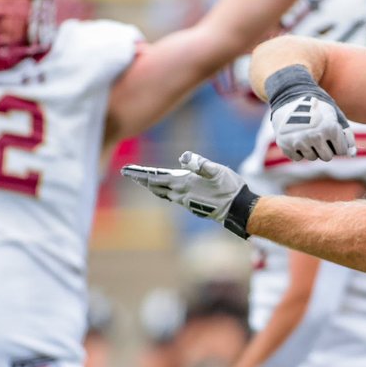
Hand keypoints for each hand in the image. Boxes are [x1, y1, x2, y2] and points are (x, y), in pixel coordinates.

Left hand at [121, 151, 259, 237]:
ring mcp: (185, 201)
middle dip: (141, 179)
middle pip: (155, 186)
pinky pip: (171, 197)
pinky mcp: (191, 205)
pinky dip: (162, 191)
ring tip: (141, 180)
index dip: (141, 174)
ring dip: (151, 185)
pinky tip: (162, 189)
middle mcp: (181, 194)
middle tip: (127, 173)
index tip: (127, 171)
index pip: (156, 177)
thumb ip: (199, 163)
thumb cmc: (229, 187)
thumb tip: (183, 157)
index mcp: (184, 183)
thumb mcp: (216, 171)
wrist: (238, 209)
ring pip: (162, 192)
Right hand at [270, 92, 355, 160]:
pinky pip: (298, 158)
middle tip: (318, 134)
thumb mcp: (335, 117)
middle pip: (327, 157)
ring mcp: (299, 141)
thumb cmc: (317, 110)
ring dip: (311, 149)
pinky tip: (296, 136)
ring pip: (312, 157)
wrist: (290, 99)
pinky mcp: (286, 146)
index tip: (331, 132)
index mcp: (331, 128)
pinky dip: (298, 150)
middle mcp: (315, 136)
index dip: (337, 142)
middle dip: (325, 148)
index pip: (341, 151)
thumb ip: (347, 136)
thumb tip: (352, 155)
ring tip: (306, 133)